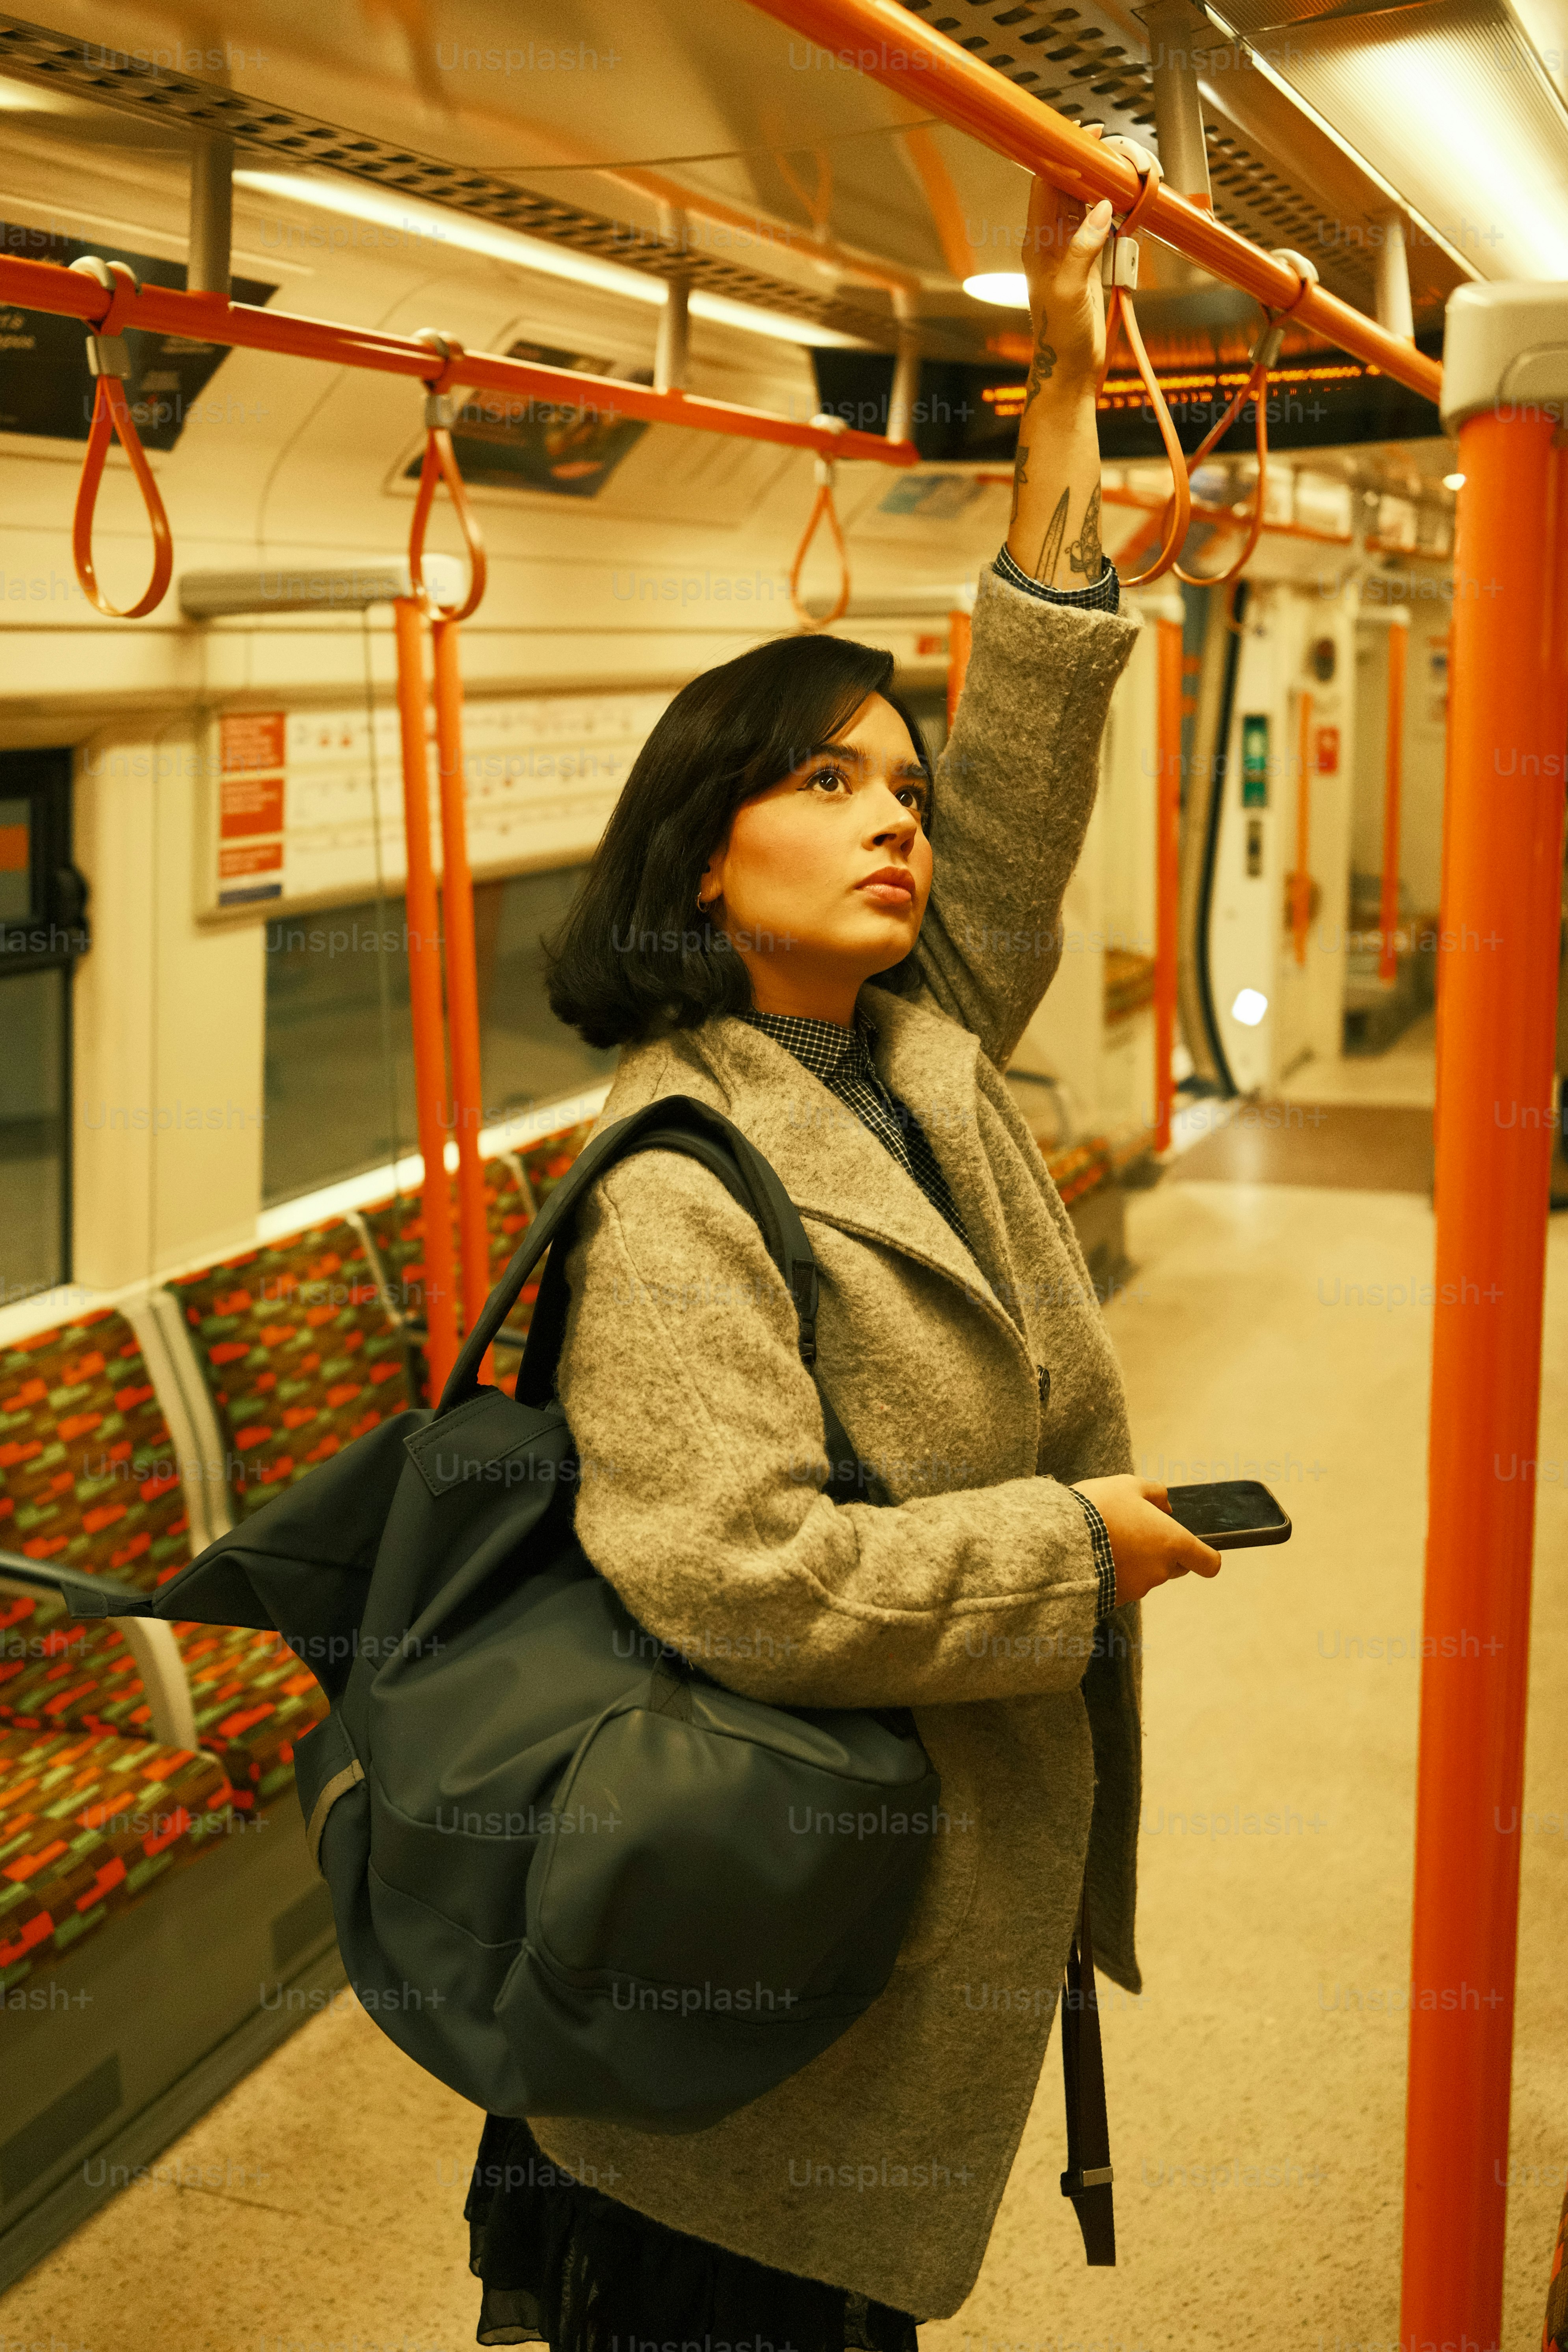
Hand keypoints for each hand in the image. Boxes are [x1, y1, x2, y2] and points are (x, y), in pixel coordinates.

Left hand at [1018, 132, 1156, 396]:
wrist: (1073, 370)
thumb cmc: (1061, 337)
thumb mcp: (1068, 291)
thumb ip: (1083, 249)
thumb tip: (1101, 209)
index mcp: (1038, 242)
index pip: (1046, 183)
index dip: (1065, 155)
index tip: (1089, 137)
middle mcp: (1054, 239)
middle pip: (1071, 186)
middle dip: (1095, 166)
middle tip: (1122, 156)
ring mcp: (1075, 248)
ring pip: (1092, 202)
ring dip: (1111, 187)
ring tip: (1132, 176)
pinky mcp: (1094, 260)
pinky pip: (1107, 225)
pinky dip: (1121, 213)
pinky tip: (1134, 205)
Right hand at [1072, 1473, 1221, 1605]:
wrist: (1058, 1539)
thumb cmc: (1099, 1507)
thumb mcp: (1128, 1485)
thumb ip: (1155, 1493)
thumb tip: (1166, 1505)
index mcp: (1172, 1542)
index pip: (1208, 1563)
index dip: (1206, 1557)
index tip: (1197, 1549)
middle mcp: (1161, 1570)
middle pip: (1176, 1566)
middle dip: (1163, 1552)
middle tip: (1136, 1532)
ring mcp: (1138, 1587)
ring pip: (1148, 1575)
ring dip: (1136, 1561)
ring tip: (1108, 1539)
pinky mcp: (1116, 1599)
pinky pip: (1124, 1585)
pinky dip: (1117, 1573)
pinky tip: (1097, 1555)